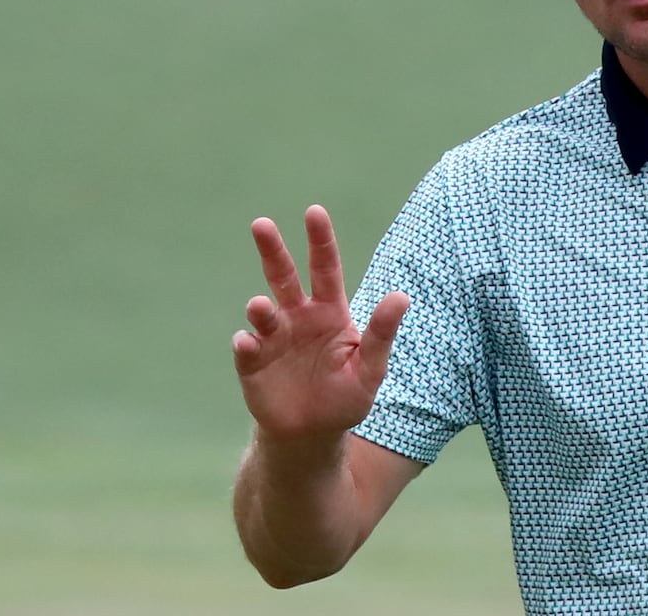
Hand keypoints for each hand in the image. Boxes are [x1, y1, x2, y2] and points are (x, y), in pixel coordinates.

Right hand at [232, 205, 409, 441]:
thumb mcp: (371, 367)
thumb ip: (381, 333)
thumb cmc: (346, 397)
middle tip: (261, 224)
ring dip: (260, 308)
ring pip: (263, 313)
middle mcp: (297, 318)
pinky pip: (246, 349)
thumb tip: (401, 296)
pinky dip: (246, 344)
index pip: (324, 268)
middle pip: (283, 277)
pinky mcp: (253, 365)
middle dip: (272, 250)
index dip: (320, 241)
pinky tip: (248, 344)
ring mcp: (272, 340)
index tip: (314, 212)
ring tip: (261, 307)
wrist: (313, 435)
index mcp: (329, 312)